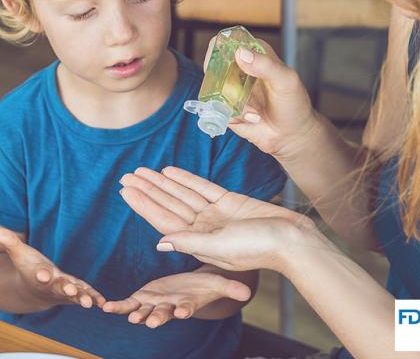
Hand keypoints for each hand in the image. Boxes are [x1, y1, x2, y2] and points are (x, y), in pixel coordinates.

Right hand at [0, 228, 105, 308]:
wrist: (33, 290)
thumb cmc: (27, 268)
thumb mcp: (18, 253)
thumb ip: (10, 243)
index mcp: (37, 276)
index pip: (38, 275)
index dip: (41, 274)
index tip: (43, 274)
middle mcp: (51, 286)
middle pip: (57, 288)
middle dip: (64, 289)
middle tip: (71, 291)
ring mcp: (64, 291)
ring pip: (73, 296)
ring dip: (81, 298)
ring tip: (89, 303)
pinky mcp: (76, 291)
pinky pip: (86, 295)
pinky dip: (94, 299)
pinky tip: (103, 303)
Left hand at [101, 271, 250, 327]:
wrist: (190, 286)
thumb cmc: (205, 285)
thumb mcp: (218, 283)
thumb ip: (229, 288)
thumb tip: (247, 292)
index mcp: (187, 304)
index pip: (187, 308)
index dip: (185, 310)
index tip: (183, 312)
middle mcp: (170, 308)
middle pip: (164, 314)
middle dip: (158, 318)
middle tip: (154, 323)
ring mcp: (155, 305)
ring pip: (144, 312)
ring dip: (137, 315)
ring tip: (130, 318)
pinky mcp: (142, 299)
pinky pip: (128, 305)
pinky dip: (117, 307)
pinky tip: (106, 307)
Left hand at [120, 166, 317, 271]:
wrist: (294, 241)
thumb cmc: (260, 249)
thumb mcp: (221, 248)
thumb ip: (190, 243)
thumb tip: (160, 244)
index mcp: (198, 241)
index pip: (163, 219)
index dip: (144, 205)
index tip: (125, 191)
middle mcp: (203, 227)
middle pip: (168, 204)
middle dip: (147, 190)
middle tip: (126, 176)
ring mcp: (216, 214)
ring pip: (182, 194)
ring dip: (162, 182)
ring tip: (142, 170)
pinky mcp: (230, 202)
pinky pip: (202, 188)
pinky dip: (186, 179)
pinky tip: (169, 171)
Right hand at [203, 36, 319, 160]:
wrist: (291, 136)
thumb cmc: (293, 105)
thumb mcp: (286, 81)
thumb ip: (266, 66)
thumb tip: (240, 53)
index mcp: (254, 54)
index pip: (228, 42)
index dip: (219, 48)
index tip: (221, 63)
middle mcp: (238, 70)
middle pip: (213, 66)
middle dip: (222, 82)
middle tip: (239, 94)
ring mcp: (230, 90)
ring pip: (214, 90)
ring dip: (233, 103)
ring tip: (255, 112)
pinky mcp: (225, 108)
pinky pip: (217, 109)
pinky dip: (233, 116)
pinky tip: (252, 119)